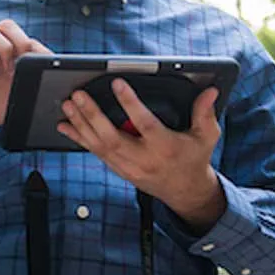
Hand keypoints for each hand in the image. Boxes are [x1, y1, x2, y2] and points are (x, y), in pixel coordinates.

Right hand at [0, 19, 50, 140]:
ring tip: (8, 69)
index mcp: (8, 52)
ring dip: (3, 48)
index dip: (36, 47)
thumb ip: (35, 78)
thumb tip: (55, 74)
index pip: (23, 35)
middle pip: (6, 24)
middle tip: (25, 61)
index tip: (44, 65)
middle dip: (20, 40)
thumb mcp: (21, 90)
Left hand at [58, 79, 225, 231]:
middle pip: (112, 137)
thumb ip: (205, 113)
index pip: (145, 124)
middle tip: (78, 95)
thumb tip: (210, 91)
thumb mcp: (206, 137)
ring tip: (68, 105)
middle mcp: (143, 159)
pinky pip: (95, 153)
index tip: (116, 83)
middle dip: (92, 116)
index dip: (130, 103)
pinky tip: (65, 125)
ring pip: (99, 146)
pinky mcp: (119, 169)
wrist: (184, 191)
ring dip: (80, 125)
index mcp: (165, 147)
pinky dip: (79, 139)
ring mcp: (128, 167)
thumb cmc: (194, 158)